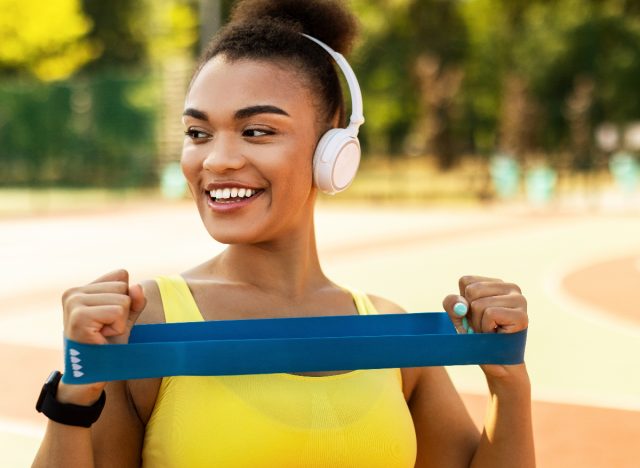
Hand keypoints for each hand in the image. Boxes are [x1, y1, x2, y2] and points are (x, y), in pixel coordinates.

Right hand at [58, 270, 145, 403]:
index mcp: (81, 289)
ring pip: (123, 300)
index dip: (124, 299)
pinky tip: (102, 338)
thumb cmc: (108, 344)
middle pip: (123, 287)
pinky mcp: (78, 317)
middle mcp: (73, 292)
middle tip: (105, 330)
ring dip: (119, 322)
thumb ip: (135, 299)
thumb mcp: (126, 317)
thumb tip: (136, 287)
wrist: (92, 374)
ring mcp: (73, 303)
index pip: (121, 275)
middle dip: (122, 312)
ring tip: (102, 334)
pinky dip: (117, 327)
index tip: (109, 319)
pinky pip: (118, 311)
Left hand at [443, 275, 527, 379]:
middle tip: (483, 326)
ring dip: (478, 324)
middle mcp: (511, 287)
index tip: (474, 316)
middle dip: (471, 314)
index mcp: (496, 284)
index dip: (463, 302)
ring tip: (490, 331)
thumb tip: (462, 304)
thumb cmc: (477, 336)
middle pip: (472, 291)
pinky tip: (497, 335)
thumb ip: (452, 304)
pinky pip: (490, 314)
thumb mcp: (459, 317)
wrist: (496, 363)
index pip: (466, 281)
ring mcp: (520, 300)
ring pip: (479, 304)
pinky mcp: (522, 316)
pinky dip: (486, 329)